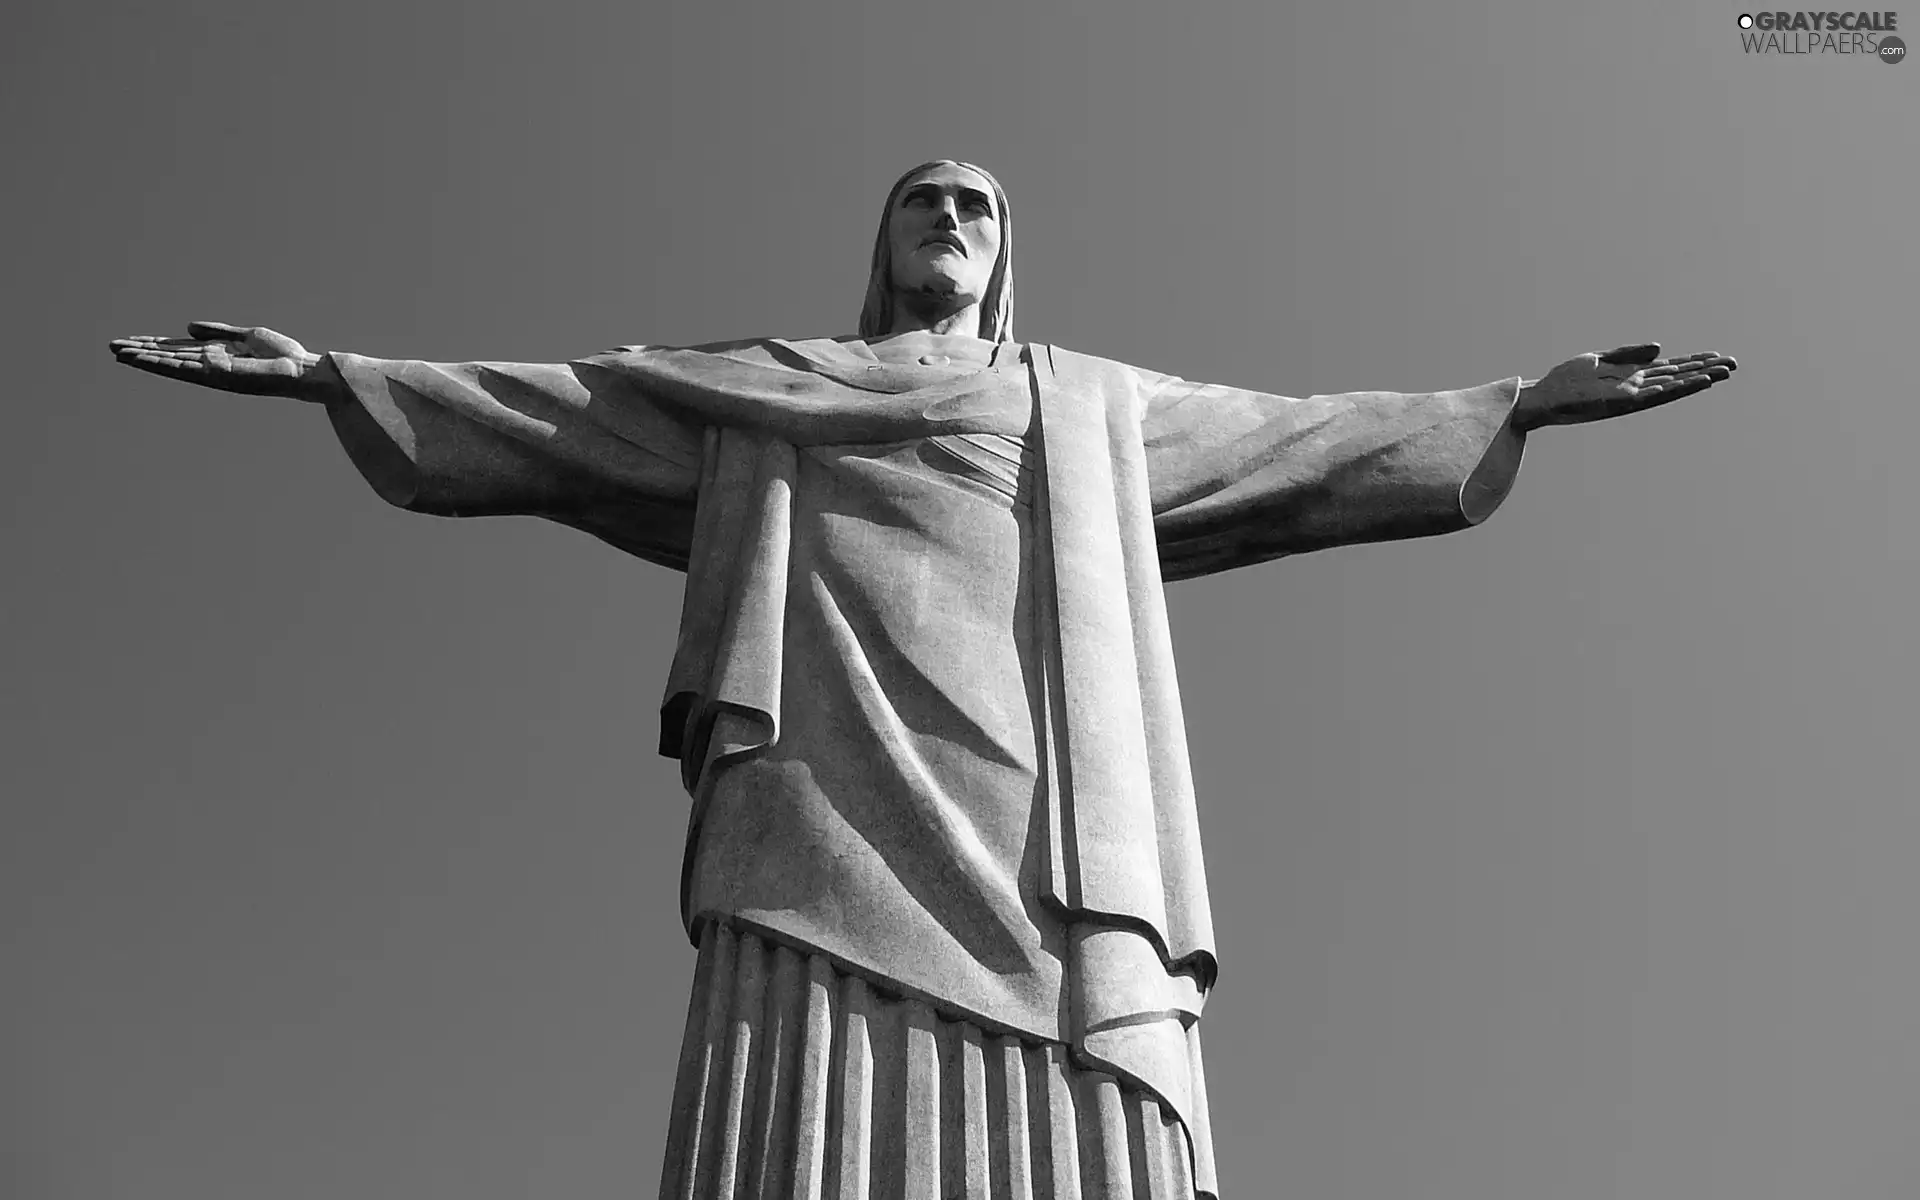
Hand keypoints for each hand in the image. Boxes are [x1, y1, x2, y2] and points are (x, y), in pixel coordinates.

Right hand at [110, 322, 328, 401]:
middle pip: (168, 357)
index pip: (178, 349)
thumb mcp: (247, 335)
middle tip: (111, 347)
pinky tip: (143, 359)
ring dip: (143, 359)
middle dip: (141, 352)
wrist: (304, 370)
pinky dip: (161, 363)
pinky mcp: (217, 375)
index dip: (154, 345)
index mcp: (217, 355)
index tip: (131, 342)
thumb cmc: (284, 355)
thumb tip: (187, 326)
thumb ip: (218, 331)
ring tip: (117, 353)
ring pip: (170, 364)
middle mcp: (210, 365)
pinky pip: (184, 368)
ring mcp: (212, 372)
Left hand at [1514, 343, 1736, 431]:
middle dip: (1705, 370)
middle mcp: (1637, 387)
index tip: (1716, 356)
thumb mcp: (1600, 359)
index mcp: (1631, 375)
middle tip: (1734, 365)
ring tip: (1723, 373)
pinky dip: (1678, 389)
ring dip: (1698, 380)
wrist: (1544, 397)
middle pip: (1678, 376)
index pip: (1670, 367)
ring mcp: (1633, 395)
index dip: (1693, 362)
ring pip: (1673, 386)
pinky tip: (1696, 382)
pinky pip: (1657, 396)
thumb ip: (1629, 353)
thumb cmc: (1567, 380)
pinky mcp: (1625, 403)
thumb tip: (1660, 347)